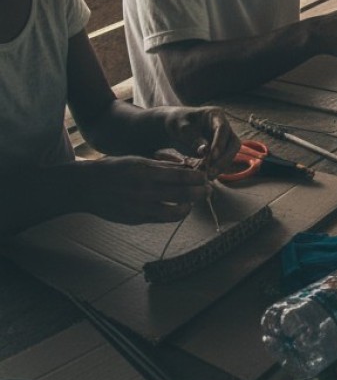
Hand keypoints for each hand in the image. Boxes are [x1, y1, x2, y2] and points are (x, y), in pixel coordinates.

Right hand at [80, 156, 207, 224]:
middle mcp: (145, 191)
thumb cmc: (115, 168)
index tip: (206, 176)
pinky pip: (161, 219)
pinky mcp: (136, 219)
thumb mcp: (139, 159)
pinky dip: (173, 215)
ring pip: (175, 213)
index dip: (198, 177)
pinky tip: (177, 208)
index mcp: (146, 171)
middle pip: (183, 195)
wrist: (86, 187)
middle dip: (201, 193)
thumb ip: (162, 165)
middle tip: (208, 190)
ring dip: (189, 207)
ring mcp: (140, 208)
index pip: (181, 175)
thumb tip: (185, 166)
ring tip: (193, 202)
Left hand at [163, 107, 239, 175]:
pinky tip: (206, 175)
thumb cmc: (177, 123)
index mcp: (216, 115)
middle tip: (211, 172)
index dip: (219, 143)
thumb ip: (192, 137)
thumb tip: (205, 150)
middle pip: (233, 143)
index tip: (212, 157)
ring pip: (230, 153)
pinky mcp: (220, 149)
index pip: (222, 128)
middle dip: (225, 159)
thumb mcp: (181, 128)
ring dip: (221, 166)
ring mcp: (224, 138)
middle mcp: (224, 126)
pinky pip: (223, 159)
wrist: (176, 128)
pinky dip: (216, 168)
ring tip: (208, 176)